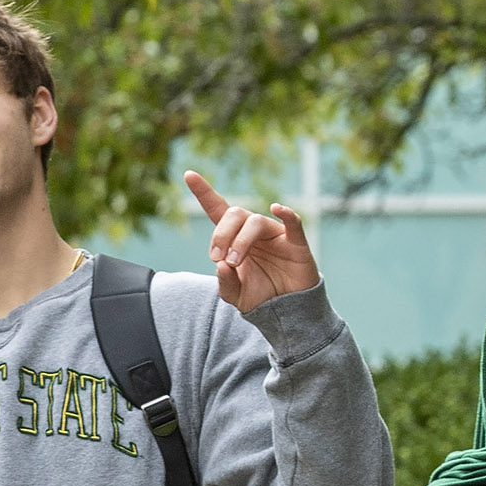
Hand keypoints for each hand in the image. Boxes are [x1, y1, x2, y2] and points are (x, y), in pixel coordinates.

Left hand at [184, 171, 317, 314]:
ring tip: (234, 262)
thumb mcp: (234, 295)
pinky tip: (277, 208)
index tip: (188, 174)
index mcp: (235, 238)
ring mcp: (276, 234)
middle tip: (217, 257)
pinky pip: (293, 223)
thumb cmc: (260, 295)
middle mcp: (254, 231)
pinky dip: (286, 213)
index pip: (218, 209)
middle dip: (221, 234)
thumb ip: (225, 282)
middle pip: (235, 213)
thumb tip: (222, 265)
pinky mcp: (296, 243)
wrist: (286, 311)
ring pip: (255, 222)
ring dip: (240, 240)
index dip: (204, 192)